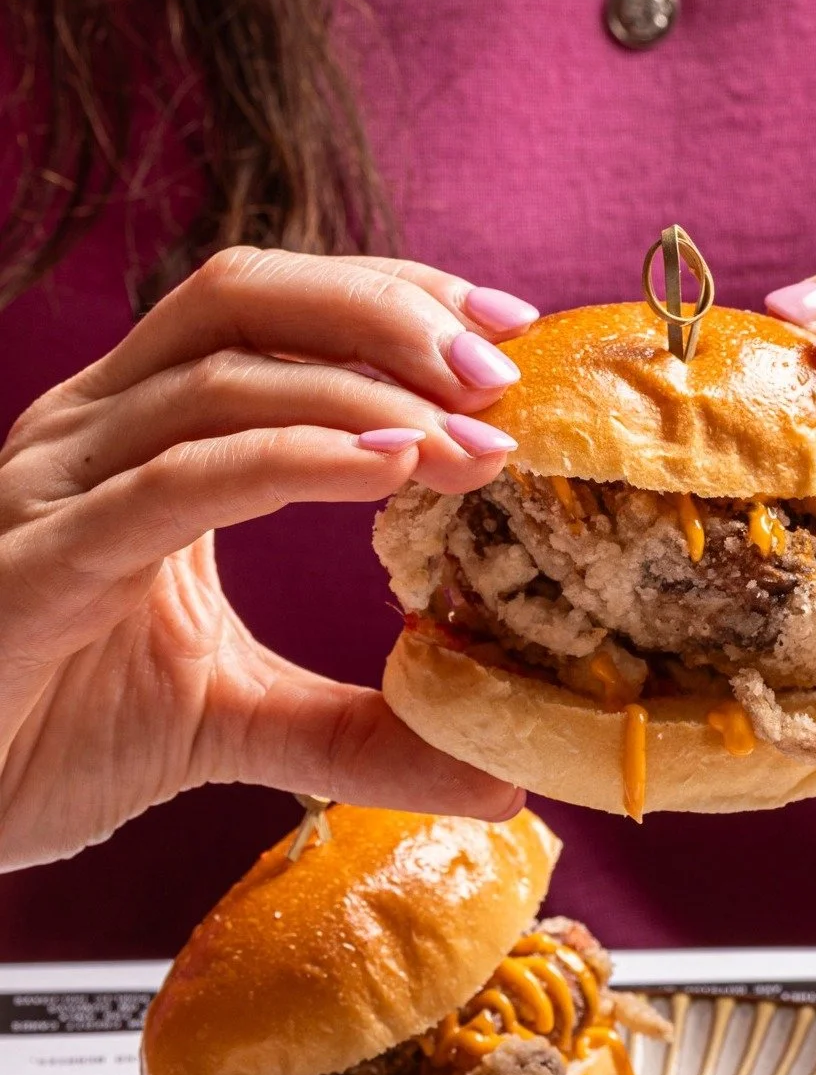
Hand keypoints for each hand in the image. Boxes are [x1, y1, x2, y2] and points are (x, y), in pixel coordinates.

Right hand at [0, 247, 536, 869]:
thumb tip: (499, 777)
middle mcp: (90, 430)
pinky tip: (388, 471)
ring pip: (220, 375)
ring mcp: (56, 483)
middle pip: (245, 297)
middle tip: (502, 376)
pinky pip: (178, 479)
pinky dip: (292, 460)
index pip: (271, 313)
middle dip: (388, 315)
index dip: (392, 298)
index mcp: (135, 433)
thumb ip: (359, 731)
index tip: (510, 333)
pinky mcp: (40, 558)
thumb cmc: (51, 737)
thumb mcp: (237, 719)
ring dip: (366, 393)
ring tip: (475, 439)